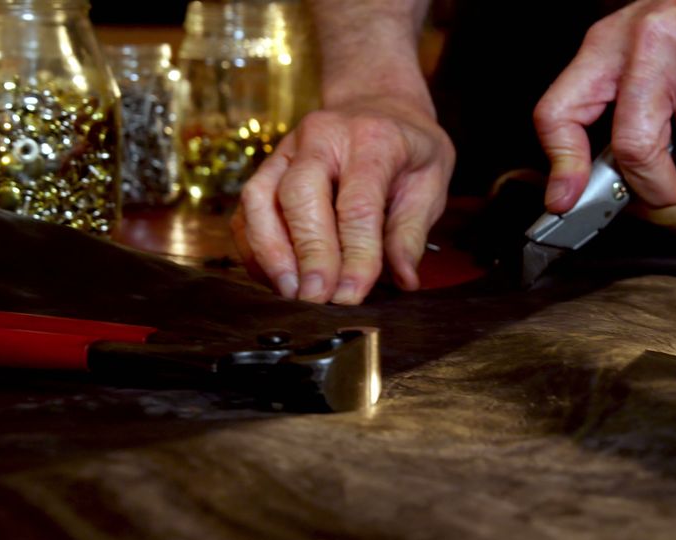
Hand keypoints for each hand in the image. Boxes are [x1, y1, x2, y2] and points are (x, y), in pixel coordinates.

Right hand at [232, 97, 454, 304]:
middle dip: (307, 253)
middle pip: (299, 195)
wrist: (377, 104)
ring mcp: (285, 150)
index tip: (353, 295)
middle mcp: (320, 136)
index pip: (357, 203)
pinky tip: (276, 279)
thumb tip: (403, 279)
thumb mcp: (430, 181)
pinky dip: (254, 249)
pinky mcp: (265, 169)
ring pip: (259, 199)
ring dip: (270, 252)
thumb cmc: (407, 148)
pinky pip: (245, 211)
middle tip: (317, 299)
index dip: (355, 255)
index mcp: (372, 138)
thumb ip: (411, 231)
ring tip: (291, 293)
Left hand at [534, 0, 675, 212]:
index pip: (561, 112)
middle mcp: (651, 52)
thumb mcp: (625, 44)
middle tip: (659, 186)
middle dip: (650, 186)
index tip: (564, 200)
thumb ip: (600, 101)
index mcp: (609, 47)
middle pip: (635, 150)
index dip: (562, 165)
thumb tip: (580, 174)